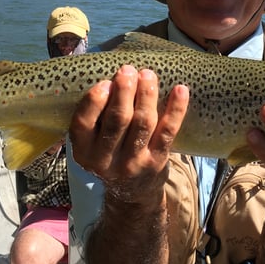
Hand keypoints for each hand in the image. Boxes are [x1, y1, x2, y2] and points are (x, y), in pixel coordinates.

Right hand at [69, 65, 188, 203]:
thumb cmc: (109, 154)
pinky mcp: (157, 162)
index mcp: (83, 150)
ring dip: (147, 95)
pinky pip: (168, 131)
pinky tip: (180, 90)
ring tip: (148, 75)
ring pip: (143, 123)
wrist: (130, 192)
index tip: (106, 82)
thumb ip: (95, 117)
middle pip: (118, 120)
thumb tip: (110, 75)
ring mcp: (133, 163)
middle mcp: (105, 160)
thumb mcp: (91, 144)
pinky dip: (175, 109)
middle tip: (128, 71)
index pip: (84, 123)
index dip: (95, 100)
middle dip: (124, 91)